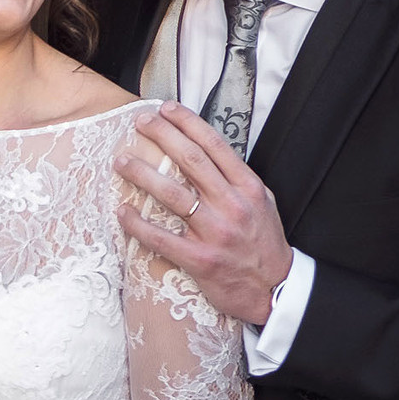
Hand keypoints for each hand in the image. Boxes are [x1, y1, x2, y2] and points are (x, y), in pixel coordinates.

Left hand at [117, 101, 293, 326]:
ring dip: (142, 174)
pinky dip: (138, 224)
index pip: (214, 145)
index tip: (166, 109)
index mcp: (248, 188)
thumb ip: (237, 180)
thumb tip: (207, 154)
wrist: (276, 290)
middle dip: (162, 136)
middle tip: (139, 123)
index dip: (188, 123)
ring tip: (122, 161)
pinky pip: (161, 238)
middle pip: (191, 161)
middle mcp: (232, 205)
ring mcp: (216, 233)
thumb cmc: (264, 244)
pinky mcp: (200, 260)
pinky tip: (122, 211)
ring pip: (172, 194)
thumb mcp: (262, 203)